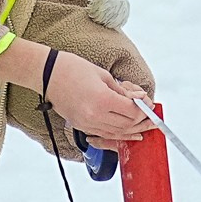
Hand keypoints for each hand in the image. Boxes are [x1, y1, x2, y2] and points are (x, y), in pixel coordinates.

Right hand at [0, 41, 152, 144]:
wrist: (46, 73)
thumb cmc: (73, 68)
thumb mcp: (103, 75)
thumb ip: (122, 91)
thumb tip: (139, 100)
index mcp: (102, 100)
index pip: (132, 112)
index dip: (144, 110)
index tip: (151, 106)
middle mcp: (94, 116)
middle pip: (126, 125)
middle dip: (142, 122)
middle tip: (154, 119)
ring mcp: (86, 123)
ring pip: (116, 133)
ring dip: (132, 130)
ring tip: (145, 127)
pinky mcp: (80, 125)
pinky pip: (104, 133)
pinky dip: (118, 133)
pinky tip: (128, 131)